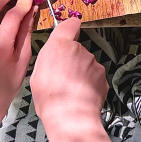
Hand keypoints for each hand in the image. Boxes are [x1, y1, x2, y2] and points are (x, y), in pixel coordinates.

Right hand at [30, 17, 113, 141]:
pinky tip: (81, 95)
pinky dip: (89, 83)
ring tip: (70, 90)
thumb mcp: (37, 74)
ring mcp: (93, 62)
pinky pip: (94, 76)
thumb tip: (55, 54)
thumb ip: (49, 57)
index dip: (70, 28)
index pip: (70, 24)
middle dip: (71, 59)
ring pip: (86, 63)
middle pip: (76, 48)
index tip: (69, 34)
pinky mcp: (103, 75)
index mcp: (60, 45)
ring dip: (81, 72)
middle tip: (62, 77)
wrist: (71, 117)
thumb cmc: (50, 97)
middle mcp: (79, 49)